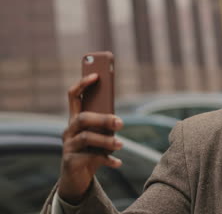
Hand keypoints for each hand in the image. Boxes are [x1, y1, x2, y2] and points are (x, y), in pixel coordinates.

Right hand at [57, 73, 123, 204]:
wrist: (76, 176)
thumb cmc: (91, 149)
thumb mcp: (98, 134)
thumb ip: (104, 125)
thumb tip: (117, 121)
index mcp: (75, 119)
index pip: (73, 96)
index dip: (83, 84)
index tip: (96, 75)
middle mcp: (69, 130)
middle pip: (83, 118)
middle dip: (103, 119)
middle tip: (120, 123)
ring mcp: (68, 145)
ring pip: (85, 138)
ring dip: (106, 141)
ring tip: (121, 145)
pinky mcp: (70, 161)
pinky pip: (90, 158)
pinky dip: (107, 160)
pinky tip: (118, 162)